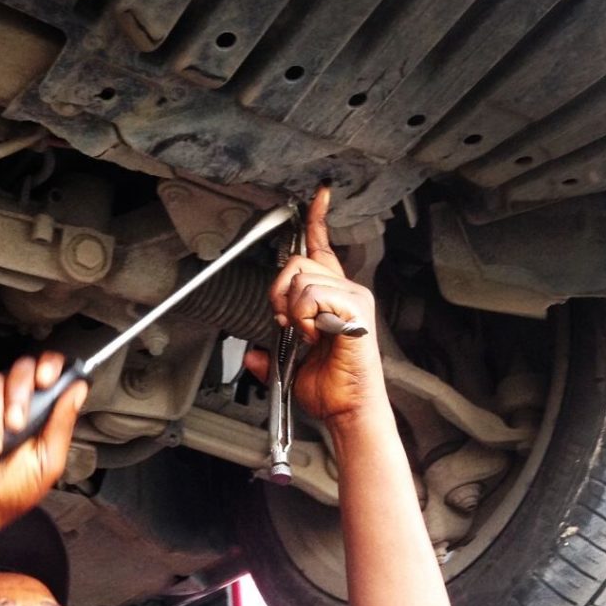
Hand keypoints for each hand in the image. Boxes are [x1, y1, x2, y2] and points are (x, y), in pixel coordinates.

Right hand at [0, 353, 87, 521]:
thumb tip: (78, 389)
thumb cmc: (14, 490)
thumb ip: (62, 424)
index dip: (50, 366)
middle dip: (19, 395)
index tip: (46, 380)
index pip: (50, 372)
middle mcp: (16, 402)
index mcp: (42, 412)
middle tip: (16, 425)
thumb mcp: (48, 461)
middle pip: (21, 369)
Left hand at [244, 187, 384, 423]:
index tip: (318, 196)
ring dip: (293, 312)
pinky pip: (312, 296)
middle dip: (278, 293)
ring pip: (301, 280)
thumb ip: (268, 353)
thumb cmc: (330, 389)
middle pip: (297, 262)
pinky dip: (305, 318)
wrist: (346, 410)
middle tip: (288, 324)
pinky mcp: (355, 310)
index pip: (322, 247)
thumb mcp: (288, 366)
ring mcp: (354, 298)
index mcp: (333, 296)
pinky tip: (317, 336)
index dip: (317, 219)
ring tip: (308, 335)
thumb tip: (250, 354)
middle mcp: (346, 291)